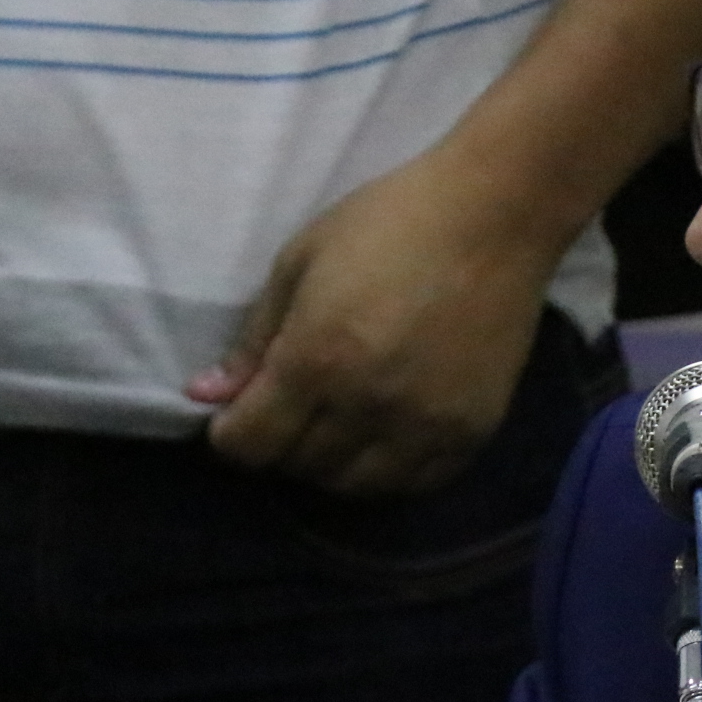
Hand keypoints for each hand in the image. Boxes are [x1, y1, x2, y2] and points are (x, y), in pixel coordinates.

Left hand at [186, 142, 560, 495]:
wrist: (496, 215)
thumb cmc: (388, 222)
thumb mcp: (300, 262)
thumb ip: (254, 339)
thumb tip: (205, 395)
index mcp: (316, 358)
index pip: (250, 444)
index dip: (230, 436)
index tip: (237, 415)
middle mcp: (367, 405)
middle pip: (298, 467)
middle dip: (281, 443)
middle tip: (292, 408)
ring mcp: (424, 426)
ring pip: (354, 487)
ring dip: (331, 463)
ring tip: (337, 424)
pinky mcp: (471, 433)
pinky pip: (414, 484)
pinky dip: (387, 470)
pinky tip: (384, 434)